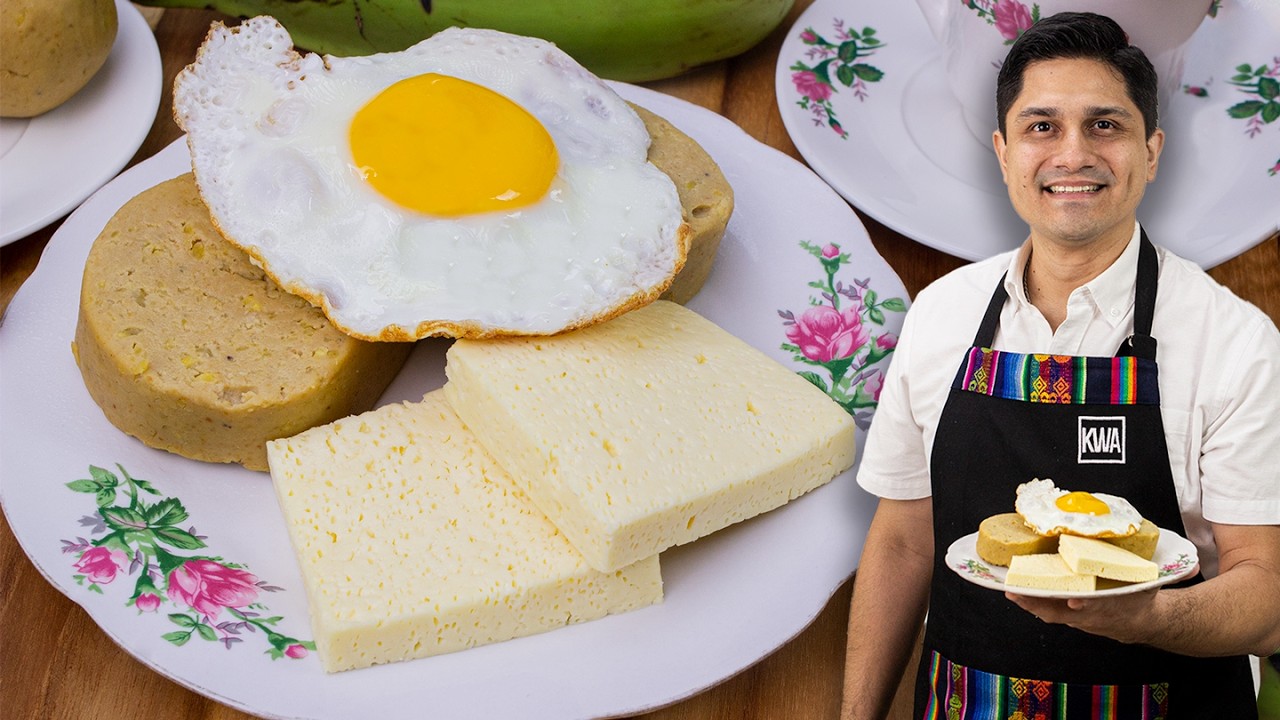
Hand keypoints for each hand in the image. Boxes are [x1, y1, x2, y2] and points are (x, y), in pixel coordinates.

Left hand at [1004, 588, 1160, 645]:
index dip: (1086, 606)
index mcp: (1112, 606)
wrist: (1147, 623)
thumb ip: (1159, 576)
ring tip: (1010, 590)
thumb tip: (1194, 568)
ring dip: (1031, 603)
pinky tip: (1019, 594)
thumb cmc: (1144, 597)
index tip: (1074, 601)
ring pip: (1052, 613)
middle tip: (1017, 591)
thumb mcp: (1150, 585)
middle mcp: (1093, 616)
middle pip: (1063, 612)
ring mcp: (1081, 620)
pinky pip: (1050, 613)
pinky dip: (1035, 604)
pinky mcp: (1073, 619)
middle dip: (1039, 603)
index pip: (1098, 607)